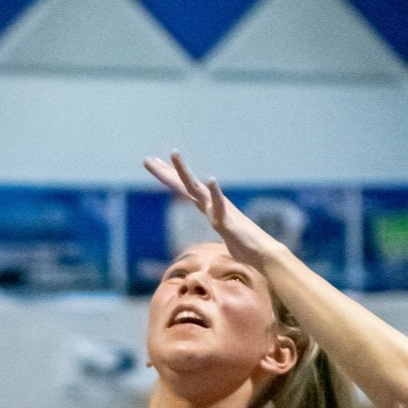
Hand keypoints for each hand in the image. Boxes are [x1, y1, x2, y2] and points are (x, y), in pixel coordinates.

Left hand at [142, 151, 281, 268]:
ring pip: (197, 189)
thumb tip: (214, 222)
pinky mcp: (227, 221)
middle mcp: (211, 203)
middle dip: (165, 172)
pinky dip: (215, 192)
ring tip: (174, 155)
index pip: (183, 188)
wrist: (260, 252)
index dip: (167, 176)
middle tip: (146, 159)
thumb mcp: (222, 231)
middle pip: (183, 185)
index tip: (153, 162)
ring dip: (185, 172)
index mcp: (207, 206)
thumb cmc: (243, 244)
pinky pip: (220, 205)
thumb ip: (217, 221)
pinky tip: (211, 180)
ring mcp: (218, 210)